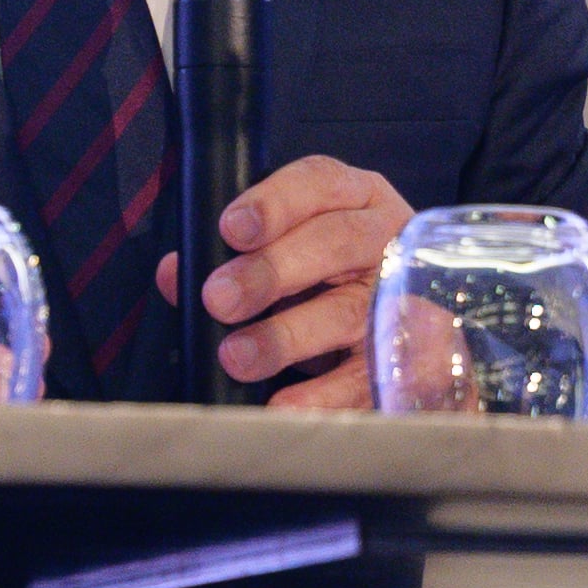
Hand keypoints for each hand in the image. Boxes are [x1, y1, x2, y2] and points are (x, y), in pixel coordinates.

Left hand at [161, 155, 413, 410]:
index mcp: (354, 199)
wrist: (402, 329)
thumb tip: (176, 275)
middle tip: (221, 298)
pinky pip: (368, 375)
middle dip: (272, 270)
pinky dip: (323, 394)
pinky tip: (283, 404)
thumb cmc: (328, 279)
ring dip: (287, 335)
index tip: (231, 229)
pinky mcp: (410, 358)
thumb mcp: (285, 255)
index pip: (318, 182)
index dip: (274, 203)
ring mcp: (403, 298)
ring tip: (237, 356)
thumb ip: (230, 259)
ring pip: (349, 311)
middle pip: (336, 242)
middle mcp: (386, 239)